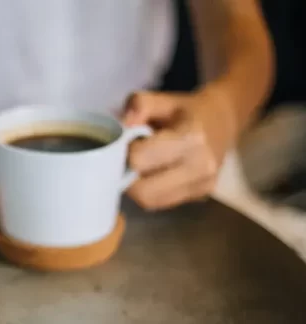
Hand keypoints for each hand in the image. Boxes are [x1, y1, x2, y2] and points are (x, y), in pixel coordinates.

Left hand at [122, 88, 236, 209]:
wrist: (222, 120)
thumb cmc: (185, 110)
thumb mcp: (161, 99)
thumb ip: (139, 104)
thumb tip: (123, 124)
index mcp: (191, 138)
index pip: (140, 160)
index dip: (125, 152)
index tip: (127, 143)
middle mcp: (200, 166)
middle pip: (143, 190)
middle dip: (127, 176)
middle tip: (126, 160)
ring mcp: (202, 185)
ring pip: (150, 201)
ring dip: (136, 186)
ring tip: (140, 167)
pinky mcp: (200, 196)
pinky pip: (161, 203)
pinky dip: (149, 192)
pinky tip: (152, 175)